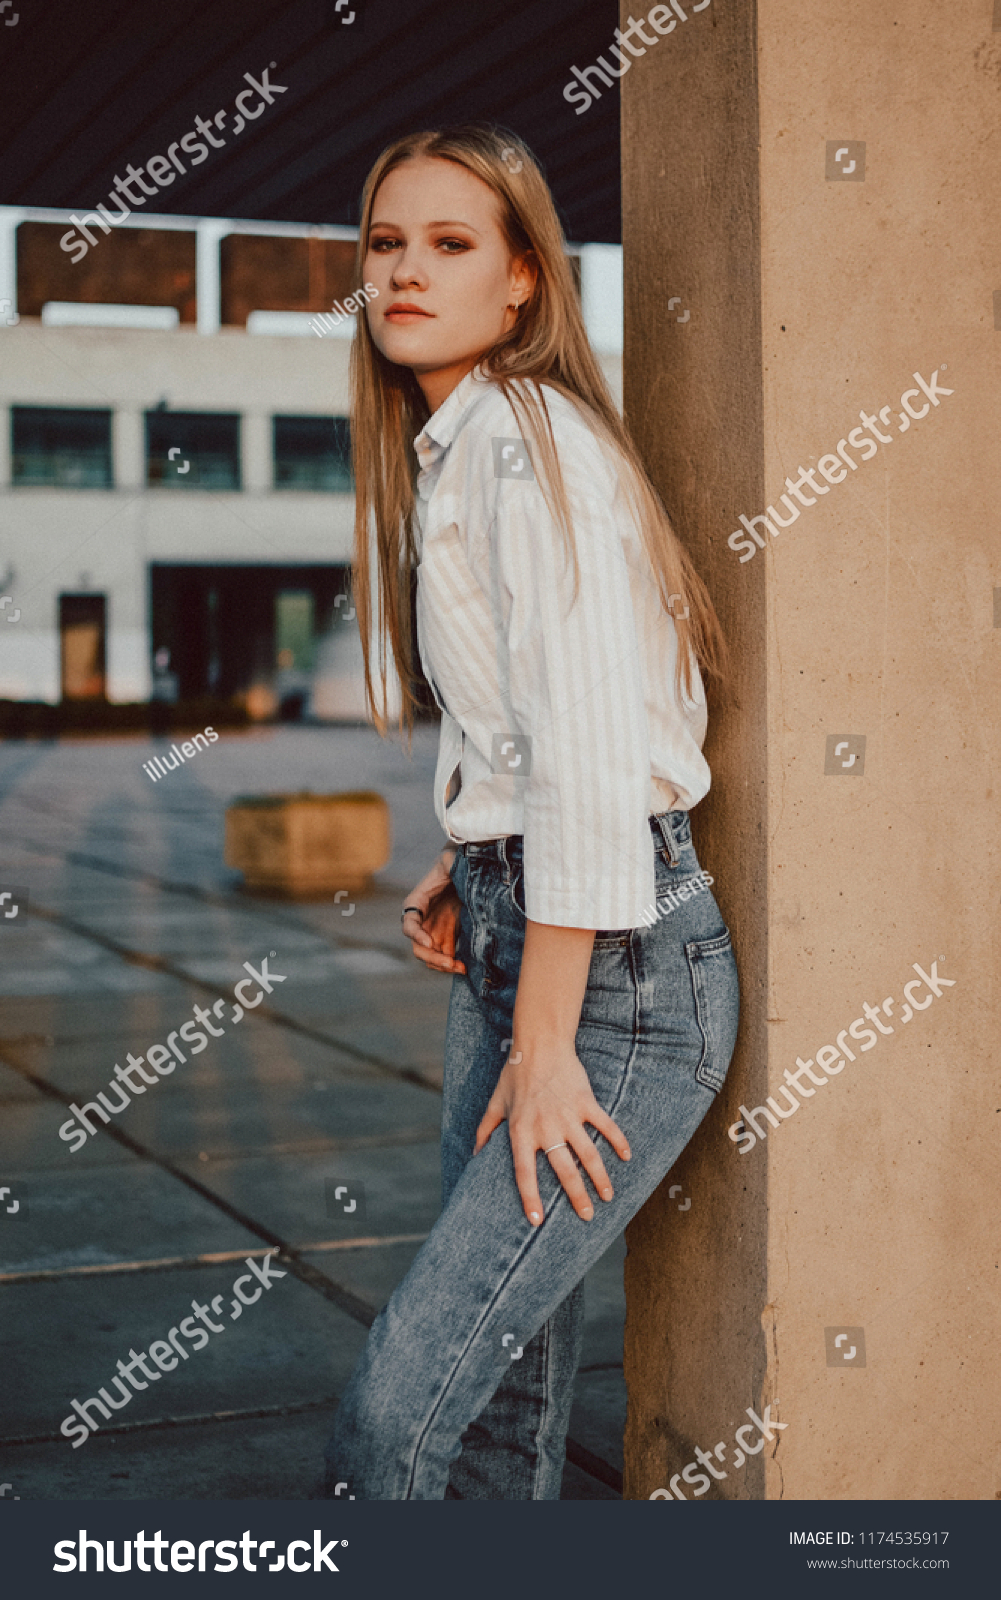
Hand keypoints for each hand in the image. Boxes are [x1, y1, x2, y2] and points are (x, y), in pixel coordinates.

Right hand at [401, 852, 465, 974]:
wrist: (468, 869)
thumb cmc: (457, 862)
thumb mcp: (452, 860)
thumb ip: (450, 862)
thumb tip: (451, 862)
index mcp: (416, 902)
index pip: (409, 923)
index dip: (416, 935)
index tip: (430, 942)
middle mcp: (422, 921)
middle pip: (419, 947)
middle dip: (433, 958)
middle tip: (450, 963)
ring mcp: (434, 930)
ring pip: (431, 956)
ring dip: (442, 965)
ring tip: (460, 968)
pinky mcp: (448, 936)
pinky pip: (445, 955)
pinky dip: (452, 964)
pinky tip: (466, 967)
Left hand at [473, 1040, 630, 1224]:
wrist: (540, 1044)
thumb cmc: (515, 1074)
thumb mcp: (495, 1103)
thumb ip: (485, 1130)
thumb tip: (474, 1155)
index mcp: (521, 1131)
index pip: (524, 1172)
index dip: (530, 1197)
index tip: (537, 1220)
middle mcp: (545, 1127)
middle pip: (564, 1170)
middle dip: (577, 1197)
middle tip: (587, 1217)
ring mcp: (568, 1116)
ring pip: (588, 1154)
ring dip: (600, 1177)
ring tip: (608, 1197)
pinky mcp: (586, 1103)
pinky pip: (605, 1126)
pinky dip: (618, 1141)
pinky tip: (626, 1156)